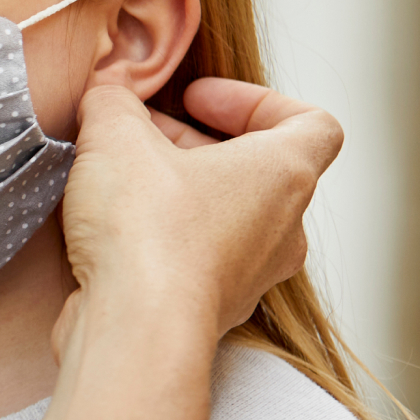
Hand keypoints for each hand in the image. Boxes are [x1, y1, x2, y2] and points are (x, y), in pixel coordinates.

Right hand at [38, 78, 342, 419]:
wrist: (136, 329)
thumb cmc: (147, 232)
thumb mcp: (116, 137)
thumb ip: (112, 101)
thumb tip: (108, 91)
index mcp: (283, 174)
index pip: (311, 123)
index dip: (255, 100)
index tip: (197, 99)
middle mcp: (281, 229)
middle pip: (257, 170)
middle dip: (194, 143)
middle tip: (139, 134)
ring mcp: (251, 276)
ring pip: (228, 217)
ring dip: (182, 192)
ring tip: (123, 182)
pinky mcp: (211, 311)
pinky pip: (199, 261)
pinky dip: (166, 239)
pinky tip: (114, 233)